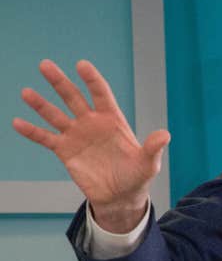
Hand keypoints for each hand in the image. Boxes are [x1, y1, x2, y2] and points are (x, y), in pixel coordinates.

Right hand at [12, 59, 169, 232]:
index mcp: (113, 120)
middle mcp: (92, 123)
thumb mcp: (148, 163)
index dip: (91, 79)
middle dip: (60, 82)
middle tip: (45, 64)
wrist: (120, 196)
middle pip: (73, 97)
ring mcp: (77, 135)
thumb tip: (165, 135)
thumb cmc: (137, 176)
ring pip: (55, 115)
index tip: (81, 65)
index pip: (101, 94)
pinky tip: (17, 122)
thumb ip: (153, 148)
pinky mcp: (65, 151)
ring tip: (26, 91)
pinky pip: (46, 138)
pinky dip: (32, 131)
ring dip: (40, 104)